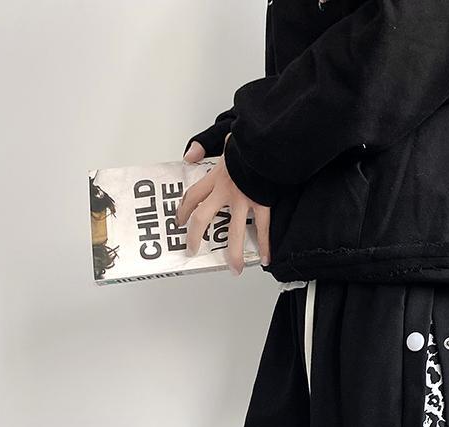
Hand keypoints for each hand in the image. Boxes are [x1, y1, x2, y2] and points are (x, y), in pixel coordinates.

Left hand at [177, 141, 270, 275]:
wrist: (268, 141)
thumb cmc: (249, 140)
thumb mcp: (221, 135)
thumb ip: (204, 144)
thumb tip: (190, 154)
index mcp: (215, 176)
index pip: (192, 196)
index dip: (183, 210)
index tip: (180, 221)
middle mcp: (225, 191)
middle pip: (202, 218)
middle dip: (195, 237)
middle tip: (192, 251)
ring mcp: (243, 199)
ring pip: (234, 231)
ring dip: (233, 253)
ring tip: (234, 268)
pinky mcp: (262, 202)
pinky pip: (262, 227)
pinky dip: (265, 244)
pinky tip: (266, 257)